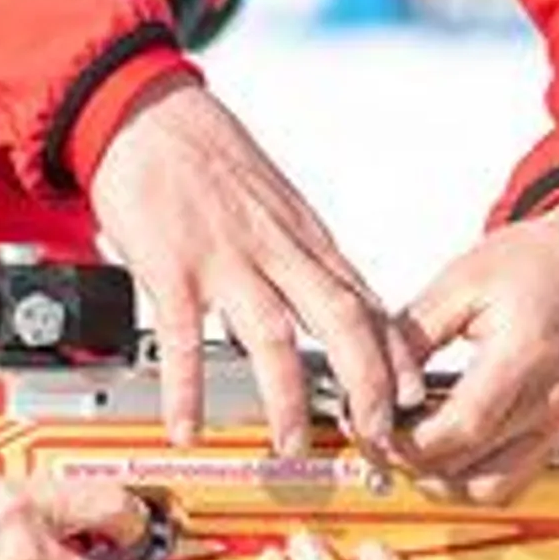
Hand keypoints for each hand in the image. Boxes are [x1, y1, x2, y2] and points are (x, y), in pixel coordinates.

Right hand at [88, 78, 424, 453]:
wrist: (147, 111)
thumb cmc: (207, 154)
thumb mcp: (274, 202)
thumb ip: (299, 257)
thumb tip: (323, 309)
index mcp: (303, 236)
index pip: (366, 302)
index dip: (394, 356)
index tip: (411, 401)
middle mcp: (275, 248)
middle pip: (341, 321)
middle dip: (366, 386)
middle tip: (373, 438)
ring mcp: (224, 257)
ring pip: (273, 336)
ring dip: (287, 399)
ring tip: (288, 447)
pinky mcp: (171, 264)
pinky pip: (182, 338)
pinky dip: (186, 389)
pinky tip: (187, 427)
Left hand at [392, 196, 558, 493]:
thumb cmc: (534, 262)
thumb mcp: (460, 280)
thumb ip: (414, 332)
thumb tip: (369, 376)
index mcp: (525, 352)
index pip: (464, 426)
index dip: (411, 442)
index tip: (375, 429)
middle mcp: (549, 398)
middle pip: (471, 466)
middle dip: (412, 462)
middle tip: (376, 436)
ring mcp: (557, 422)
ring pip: (490, 489)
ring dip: (440, 480)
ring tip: (406, 446)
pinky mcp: (557, 434)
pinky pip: (512, 483)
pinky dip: (470, 480)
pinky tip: (441, 451)